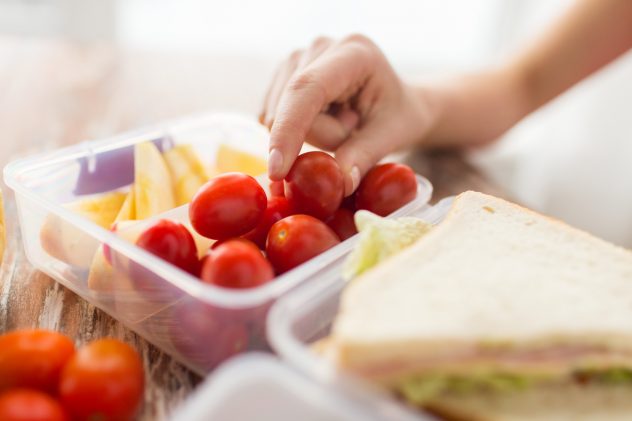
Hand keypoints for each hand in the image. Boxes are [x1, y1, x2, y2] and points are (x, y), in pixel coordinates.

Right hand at [261, 35, 435, 194]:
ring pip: (279, 116)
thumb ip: (365, 155)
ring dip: (311, 135)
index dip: (288, 128)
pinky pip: (274, 119)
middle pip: (291, 107)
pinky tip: (326, 118)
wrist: (393, 101)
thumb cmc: (398, 114)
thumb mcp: (393, 135)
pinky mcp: (282, 75)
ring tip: (343, 121)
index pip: (307, 89)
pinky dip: (298, 132)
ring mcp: (297, 57)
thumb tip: (340, 182)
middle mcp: (320, 47)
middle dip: (317, 137)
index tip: (277, 170)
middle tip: (353, 129)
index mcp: (354, 52)